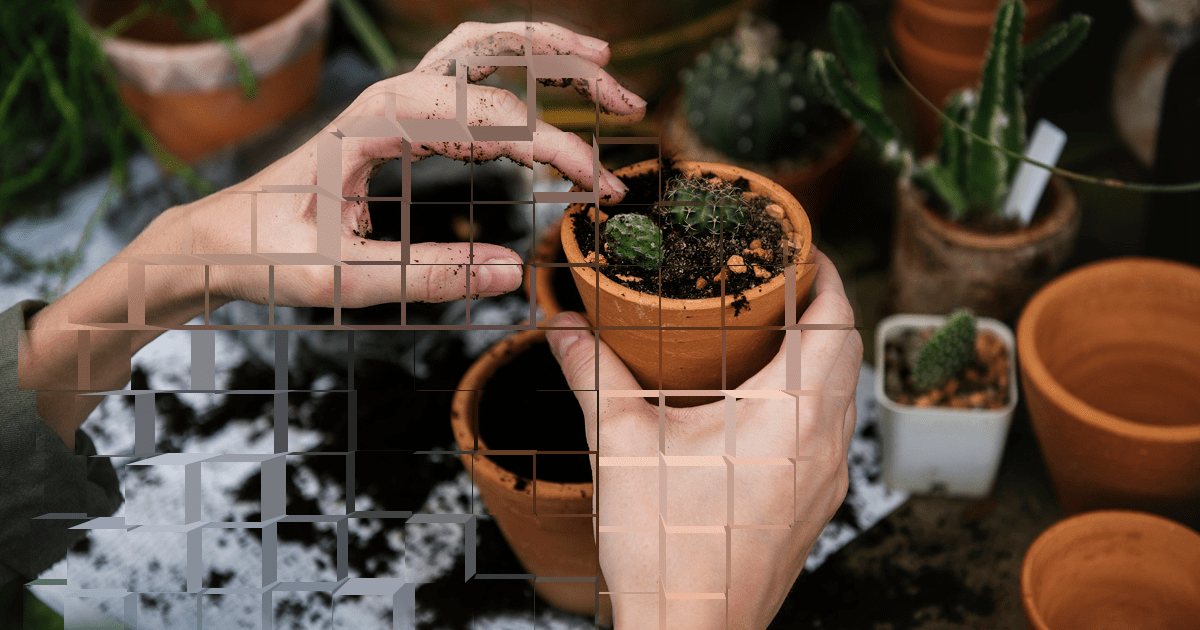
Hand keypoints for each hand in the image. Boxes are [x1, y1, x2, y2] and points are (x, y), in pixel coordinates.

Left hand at [182, 21, 645, 308]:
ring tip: (605, 68)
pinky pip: (466, 80)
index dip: (552, 146)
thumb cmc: (269, 253)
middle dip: (566, 66)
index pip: (486, 117)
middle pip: (492, 50)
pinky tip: (546, 103)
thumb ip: (426, 276)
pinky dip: (515, 77)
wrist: (220, 236)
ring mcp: (394, 101)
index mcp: (377, 122)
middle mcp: (389, 96)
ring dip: (546, 53)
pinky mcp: (397, 119)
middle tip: (627, 98)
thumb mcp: (342, 279)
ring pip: (481, 50)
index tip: (598, 184)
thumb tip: (512, 275)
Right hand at [545, 250, 861, 628]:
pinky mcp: (816, 504)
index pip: (834, 320)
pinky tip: (764, 401)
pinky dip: (813, 396)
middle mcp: (824, 443)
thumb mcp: (619, 444)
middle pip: (847, 350)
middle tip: (778, 280)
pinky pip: (831, 430)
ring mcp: (826, 478)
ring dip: (821, 352)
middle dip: (822, 306)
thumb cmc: (663, 546)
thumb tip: (561, 323)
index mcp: (790, 413)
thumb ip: (592, 372)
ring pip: (844, 392)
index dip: (824, 274)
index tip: (798, 247)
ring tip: (771, 332)